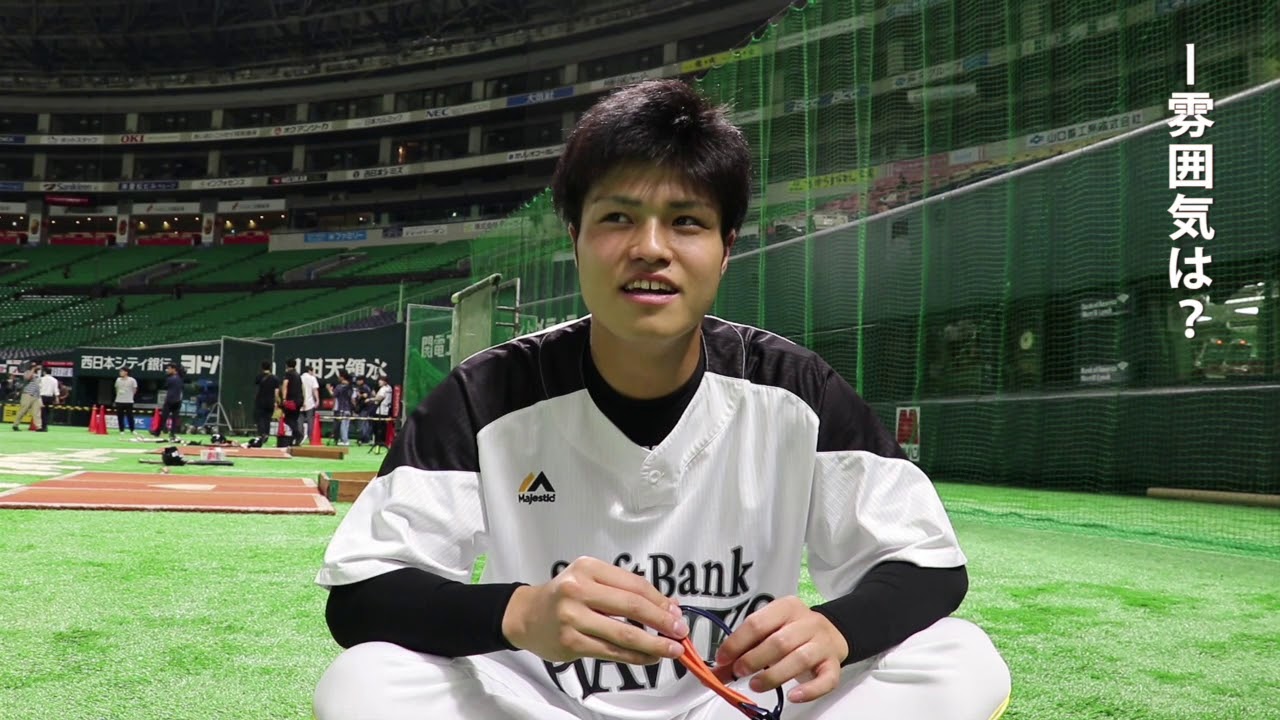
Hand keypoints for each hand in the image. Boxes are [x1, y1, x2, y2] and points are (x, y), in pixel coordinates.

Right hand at [501, 556, 688, 665]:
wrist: (526, 615)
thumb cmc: (564, 596)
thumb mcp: (591, 580)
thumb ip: (625, 591)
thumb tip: (668, 605)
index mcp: (588, 568)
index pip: (634, 584)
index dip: (660, 600)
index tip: (676, 612)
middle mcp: (578, 589)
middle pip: (632, 607)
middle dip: (662, 621)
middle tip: (680, 631)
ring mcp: (573, 617)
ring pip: (624, 633)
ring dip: (654, 643)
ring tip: (672, 649)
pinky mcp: (570, 642)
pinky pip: (611, 651)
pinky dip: (634, 656)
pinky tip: (648, 658)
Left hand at [711, 596, 848, 703]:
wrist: (831, 634)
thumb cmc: (792, 633)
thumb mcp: (768, 633)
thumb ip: (744, 649)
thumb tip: (716, 672)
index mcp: (786, 607)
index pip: (757, 623)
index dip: (737, 643)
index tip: (723, 659)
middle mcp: (808, 622)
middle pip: (779, 642)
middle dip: (754, 659)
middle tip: (738, 672)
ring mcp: (823, 643)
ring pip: (799, 660)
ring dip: (774, 675)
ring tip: (756, 685)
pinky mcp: (833, 665)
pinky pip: (826, 680)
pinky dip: (809, 691)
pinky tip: (792, 697)